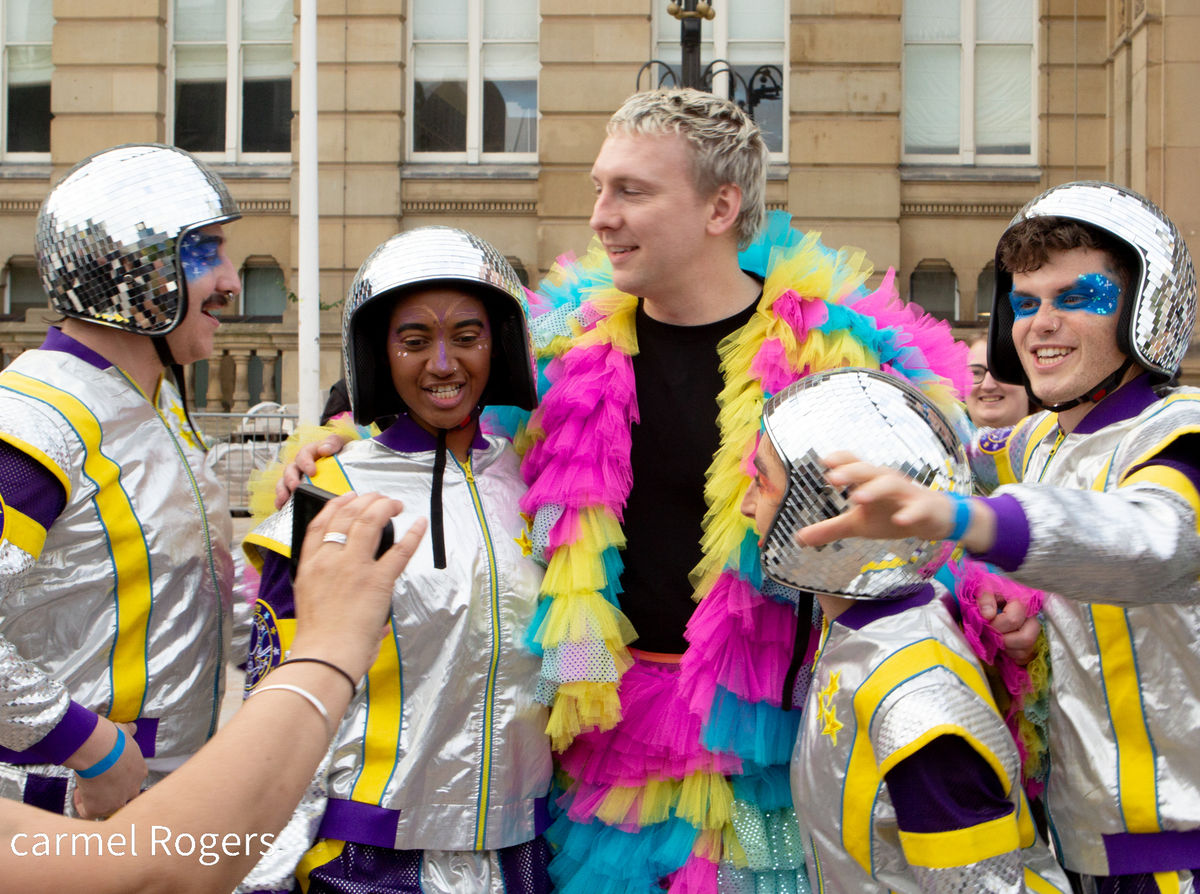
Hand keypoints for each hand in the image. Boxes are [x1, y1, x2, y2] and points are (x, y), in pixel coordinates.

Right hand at [68, 720, 145, 818]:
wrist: (99, 750)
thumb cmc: (111, 739)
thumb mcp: (124, 733)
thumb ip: (129, 732)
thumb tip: (131, 727)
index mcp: (140, 771)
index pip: (131, 779)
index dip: (117, 776)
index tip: (105, 769)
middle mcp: (132, 789)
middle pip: (122, 796)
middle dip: (109, 791)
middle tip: (96, 782)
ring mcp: (117, 801)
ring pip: (106, 806)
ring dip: (94, 798)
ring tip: (85, 785)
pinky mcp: (100, 809)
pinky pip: (88, 812)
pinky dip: (81, 804)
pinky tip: (78, 791)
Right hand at [274, 434, 350, 508]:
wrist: (346, 462)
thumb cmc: (340, 452)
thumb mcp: (339, 444)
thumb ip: (333, 442)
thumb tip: (324, 449)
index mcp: (310, 452)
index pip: (303, 454)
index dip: (305, 463)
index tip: (312, 472)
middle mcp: (301, 465)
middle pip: (290, 470)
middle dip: (291, 479)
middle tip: (295, 487)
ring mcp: (298, 477)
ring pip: (284, 482)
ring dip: (282, 490)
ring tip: (284, 499)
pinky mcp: (297, 489)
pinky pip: (285, 493)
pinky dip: (281, 500)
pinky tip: (281, 506)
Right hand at [289, 492, 427, 680]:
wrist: (323, 658)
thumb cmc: (318, 641)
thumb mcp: (312, 607)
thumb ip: (331, 597)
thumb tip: (364, 610)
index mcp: (309, 567)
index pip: (318, 524)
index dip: (335, 506)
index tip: (347, 498)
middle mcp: (329, 561)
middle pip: (346, 515)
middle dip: (364, 500)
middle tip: (377, 497)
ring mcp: (353, 568)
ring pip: (369, 521)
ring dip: (384, 507)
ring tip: (395, 504)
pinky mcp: (378, 580)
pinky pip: (400, 550)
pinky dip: (413, 534)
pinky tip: (419, 524)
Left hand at [796, 452, 996, 554]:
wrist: (935, 518)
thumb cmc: (891, 514)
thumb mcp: (859, 524)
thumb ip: (831, 529)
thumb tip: (799, 538)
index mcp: (870, 481)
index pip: (854, 462)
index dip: (841, 459)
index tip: (824, 460)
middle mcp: (887, 481)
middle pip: (868, 470)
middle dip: (851, 472)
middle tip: (832, 478)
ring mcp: (907, 493)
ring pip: (891, 484)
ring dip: (874, 489)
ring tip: (857, 498)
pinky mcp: (925, 508)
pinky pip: (918, 508)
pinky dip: (909, 513)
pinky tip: (900, 521)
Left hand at [977, 589, 1040, 664]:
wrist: (996, 594)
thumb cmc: (991, 590)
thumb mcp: (985, 587)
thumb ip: (985, 598)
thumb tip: (988, 615)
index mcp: (1023, 600)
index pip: (1012, 620)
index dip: (995, 626)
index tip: (985, 622)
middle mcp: (1033, 617)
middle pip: (1026, 638)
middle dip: (1003, 640)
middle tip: (990, 635)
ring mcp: (1034, 630)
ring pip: (1027, 649)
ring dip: (1007, 649)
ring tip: (995, 639)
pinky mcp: (1032, 642)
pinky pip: (1025, 656)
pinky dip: (1011, 655)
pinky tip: (1002, 646)